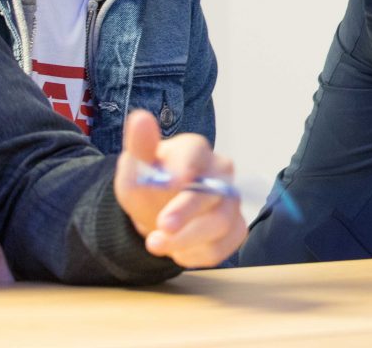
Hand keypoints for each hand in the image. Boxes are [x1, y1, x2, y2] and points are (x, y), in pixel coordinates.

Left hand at [113, 109, 245, 267]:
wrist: (159, 209)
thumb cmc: (151, 181)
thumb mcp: (137, 164)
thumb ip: (140, 144)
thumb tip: (140, 118)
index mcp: (195, 150)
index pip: (196, 154)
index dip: (186, 168)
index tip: (173, 182)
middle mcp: (220, 173)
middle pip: (212, 191)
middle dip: (187, 211)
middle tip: (162, 226)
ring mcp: (230, 202)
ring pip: (220, 223)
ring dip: (187, 238)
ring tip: (155, 244)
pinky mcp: (234, 229)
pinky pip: (224, 245)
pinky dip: (199, 254)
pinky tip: (178, 252)